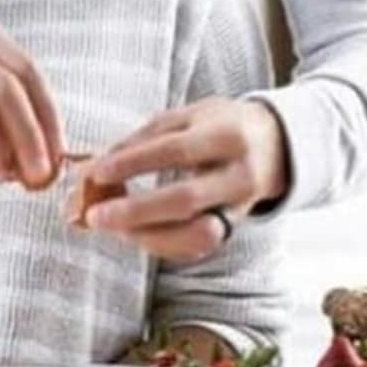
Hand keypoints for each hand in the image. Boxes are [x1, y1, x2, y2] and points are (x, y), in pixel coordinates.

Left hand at [76, 98, 289, 261]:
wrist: (275, 146)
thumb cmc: (218, 127)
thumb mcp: (184, 119)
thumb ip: (140, 141)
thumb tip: (91, 170)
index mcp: (227, 134)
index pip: (175, 150)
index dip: (132, 163)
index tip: (96, 172)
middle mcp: (239, 174)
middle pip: (186, 200)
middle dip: (135, 212)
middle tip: (95, 216)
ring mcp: (240, 207)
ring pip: (195, 235)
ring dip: (146, 236)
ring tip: (109, 226)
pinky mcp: (233, 229)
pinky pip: (196, 247)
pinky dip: (160, 243)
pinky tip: (133, 232)